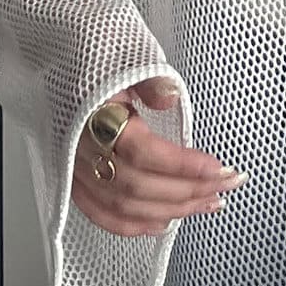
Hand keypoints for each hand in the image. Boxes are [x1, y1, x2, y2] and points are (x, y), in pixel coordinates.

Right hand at [70, 77, 244, 235]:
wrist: (57, 65)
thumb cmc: (93, 64)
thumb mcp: (125, 60)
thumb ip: (149, 80)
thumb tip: (169, 97)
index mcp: (95, 118)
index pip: (143, 152)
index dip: (183, 165)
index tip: (218, 167)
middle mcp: (83, 150)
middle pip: (138, 186)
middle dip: (189, 190)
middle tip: (227, 184)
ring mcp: (77, 170)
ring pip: (125, 206)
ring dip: (173, 210)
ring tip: (209, 202)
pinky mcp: (75, 182)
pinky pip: (102, 215)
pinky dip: (135, 225)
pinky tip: (165, 222)